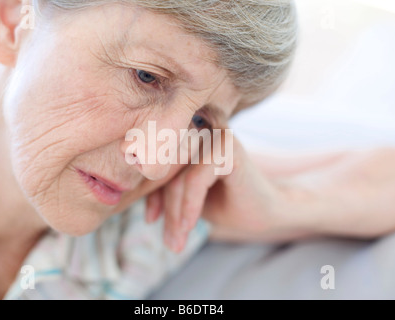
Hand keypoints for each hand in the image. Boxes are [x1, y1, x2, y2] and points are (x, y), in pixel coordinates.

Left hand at [145, 131, 306, 251]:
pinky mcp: (228, 147)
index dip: (151, 193)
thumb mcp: (187, 196)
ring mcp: (215, 135)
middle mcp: (201, 130)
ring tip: (177, 241)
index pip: (159, 162)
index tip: (151, 219)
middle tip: (168, 240)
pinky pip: (195, 180)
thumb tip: (126, 193)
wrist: (268, 212)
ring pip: (179, 177)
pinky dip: (190, 206)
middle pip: (166, 170)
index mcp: (191, 137)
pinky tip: (190, 226)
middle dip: (165, 208)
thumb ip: (164, 187)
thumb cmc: (227, 202)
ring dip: (176, 213)